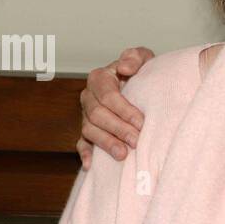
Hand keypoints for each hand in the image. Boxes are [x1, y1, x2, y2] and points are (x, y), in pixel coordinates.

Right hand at [78, 47, 153, 167]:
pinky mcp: (87, 131)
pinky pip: (81, 143)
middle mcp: (89, 97)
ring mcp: (86, 115)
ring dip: (106, 143)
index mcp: (100, 79)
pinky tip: (91, 165)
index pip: (107, 95)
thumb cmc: (142, 72)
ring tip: (123, 155)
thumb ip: (135, 57)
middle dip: (118, 129)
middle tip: (136, 141)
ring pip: (89, 130)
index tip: (141, 122)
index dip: (124, 110)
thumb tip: (124, 67)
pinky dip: (85, 154)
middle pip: (97, 115)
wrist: (140, 84)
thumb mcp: (143, 58)